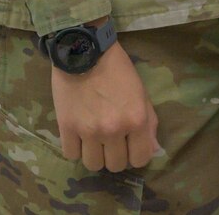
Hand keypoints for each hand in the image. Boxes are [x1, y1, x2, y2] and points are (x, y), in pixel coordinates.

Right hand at [51, 39, 157, 172]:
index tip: (131, 146)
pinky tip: (79, 136)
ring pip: (92, 165)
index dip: (136, 155)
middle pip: (115, 165)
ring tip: (95, 141)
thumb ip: (149, 124)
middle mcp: (113, 130)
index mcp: (136, 120)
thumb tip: (152, 150)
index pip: (140, 160)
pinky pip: (71, 155)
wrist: (85, 53)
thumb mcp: (142, 94)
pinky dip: (76, 149)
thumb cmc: (118, 71)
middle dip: (116, 155)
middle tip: (112, 141)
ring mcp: (88, 131)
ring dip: (95, 155)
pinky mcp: (66, 128)